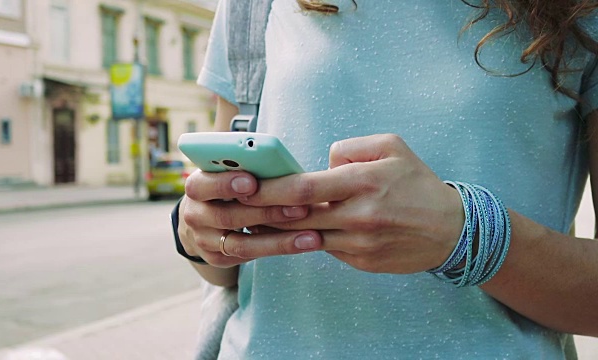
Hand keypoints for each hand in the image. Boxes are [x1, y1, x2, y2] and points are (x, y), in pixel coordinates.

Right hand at [179, 169, 323, 267]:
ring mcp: (204, 240)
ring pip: (242, 244)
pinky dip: (276, 250)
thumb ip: (245, 167)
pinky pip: (248, 256)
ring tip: (312, 237)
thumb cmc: (227, 186)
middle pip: (229, 216)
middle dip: (267, 212)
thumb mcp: (227, 171)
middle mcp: (195, 215)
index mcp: (196, 186)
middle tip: (301, 208)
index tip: (253, 182)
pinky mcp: (217, 259)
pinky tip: (302, 245)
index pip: (205, 184)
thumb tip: (281, 166)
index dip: (227, 183)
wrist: (203, 217)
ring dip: (280, 241)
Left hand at [241, 134, 464, 273]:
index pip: (305, 188)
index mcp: (364, 182)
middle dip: (262, 212)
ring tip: (249, 222)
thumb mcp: (392, 147)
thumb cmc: (417, 183)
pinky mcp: (361, 262)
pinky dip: (305, 240)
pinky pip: (326, 249)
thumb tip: (320, 163)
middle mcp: (359, 215)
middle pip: (298, 216)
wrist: (451, 230)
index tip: (244, 186)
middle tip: (233, 207)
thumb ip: (351, 147)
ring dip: (276, 231)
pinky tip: (287, 234)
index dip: (270, 189)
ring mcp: (360, 243)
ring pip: (306, 237)